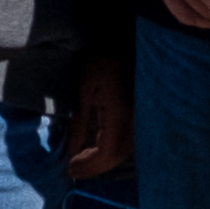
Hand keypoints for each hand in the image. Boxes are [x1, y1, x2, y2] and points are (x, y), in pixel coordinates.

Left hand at [58, 45, 137, 184]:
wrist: (122, 37)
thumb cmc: (100, 57)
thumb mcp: (82, 87)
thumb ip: (79, 121)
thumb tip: (72, 150)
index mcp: (121, 114)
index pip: (107, 153)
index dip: (89, 166)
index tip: (69, 170)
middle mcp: (136, 120)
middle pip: (117, 156)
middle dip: (94, 166)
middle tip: (71, 170)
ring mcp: (140, 116)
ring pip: (124, 149)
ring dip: (103, 159)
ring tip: (80, 161)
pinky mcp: (139, 111)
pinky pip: (127, 138)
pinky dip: (110, 148)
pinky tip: (95, 146)